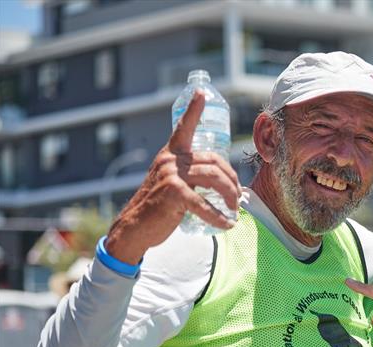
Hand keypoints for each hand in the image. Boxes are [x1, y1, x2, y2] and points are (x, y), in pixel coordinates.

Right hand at [105, 91, 240, 263]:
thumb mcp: (172, 184)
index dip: (193, 110)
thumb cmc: (157, 208)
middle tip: (238, 197)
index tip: (202, 93)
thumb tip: (222, 185)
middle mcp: (170, 160)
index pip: (183, 128)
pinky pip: (204, 204)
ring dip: (230, 196)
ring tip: (234, 209)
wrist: (134, 227)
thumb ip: (190, 177)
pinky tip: (226, 224)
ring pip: (214, 178)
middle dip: (232, 180)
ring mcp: (171, 175)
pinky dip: (218, 217)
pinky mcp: (173, 193)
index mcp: (171, 155)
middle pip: (215, 162)